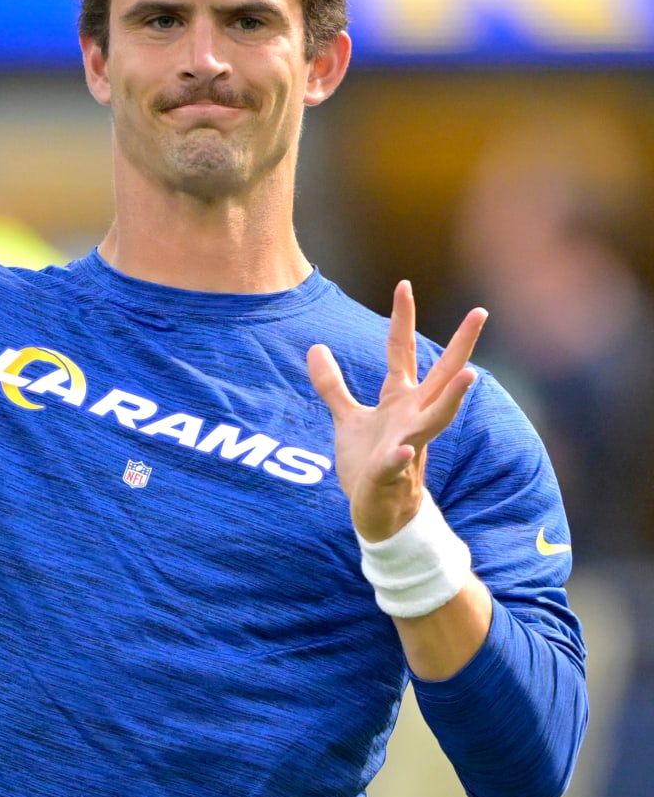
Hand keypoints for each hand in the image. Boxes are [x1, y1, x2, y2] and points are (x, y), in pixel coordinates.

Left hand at [307, 280, 487, 541]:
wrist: (377, 512)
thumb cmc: (368, 462)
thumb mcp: (347, 417)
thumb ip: (332, 384)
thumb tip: (315, 348)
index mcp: (400, 400)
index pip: (400, 351)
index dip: (401, 319)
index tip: (403, 284)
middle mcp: (412, 417)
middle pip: (440, 375)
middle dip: (461, 346)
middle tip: (480, 313)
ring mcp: (408, 445)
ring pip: (436, 419)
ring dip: (451, 399)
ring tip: (469, 377)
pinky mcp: (392, 475)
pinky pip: (399, 465)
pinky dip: (401, 458)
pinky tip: (404, 451)